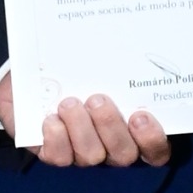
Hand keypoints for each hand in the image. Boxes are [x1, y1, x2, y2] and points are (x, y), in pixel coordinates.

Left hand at [0, 71, 170, 169]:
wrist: (36, 79)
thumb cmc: (81, 71)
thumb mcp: (103, 66)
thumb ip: (119, 64)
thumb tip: (137, 34)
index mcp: (134, 131)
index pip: (156, 150)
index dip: (152, 138)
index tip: (141, 115)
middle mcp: (112, 148)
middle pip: (123, 154)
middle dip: (110, 126)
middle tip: (97, 99)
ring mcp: (83, 153)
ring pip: (91, 156)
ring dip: (81, 129)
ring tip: (69, 103)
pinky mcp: (54, 153)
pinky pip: (59, 157)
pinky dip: (56, 137)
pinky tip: (51, 118)